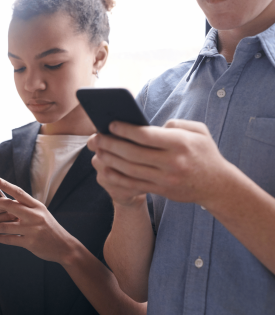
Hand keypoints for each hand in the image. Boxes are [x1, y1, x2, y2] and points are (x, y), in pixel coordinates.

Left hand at [0, 177, 78, 264]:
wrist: (64, 247)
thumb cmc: (49, 228)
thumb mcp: (41, 214)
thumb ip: (26, 207)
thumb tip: (7, 201)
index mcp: (37, 206)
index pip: (18, 192)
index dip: (5, 185)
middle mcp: (34, 215)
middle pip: (9, 206)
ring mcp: (32, 229)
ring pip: (5, 225)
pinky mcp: (30, 242)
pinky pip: (10, 239)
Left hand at [87, 119, 231, 207]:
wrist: (217, 185)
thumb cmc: (204, 153)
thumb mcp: (198, 131)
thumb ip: (175, 124)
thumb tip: (150, 126)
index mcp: (180, 143)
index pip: (146, 135)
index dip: (126, 130)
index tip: (111, 124)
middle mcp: (172, 162)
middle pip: (134, 153)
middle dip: (112, 144)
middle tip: (97, 137)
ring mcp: (166, 179)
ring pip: (131, 169)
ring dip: (111, 160)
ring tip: (99, 151)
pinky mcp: (161, 190)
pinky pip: (134, 184)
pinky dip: (117, 177)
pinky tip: (106, 169)